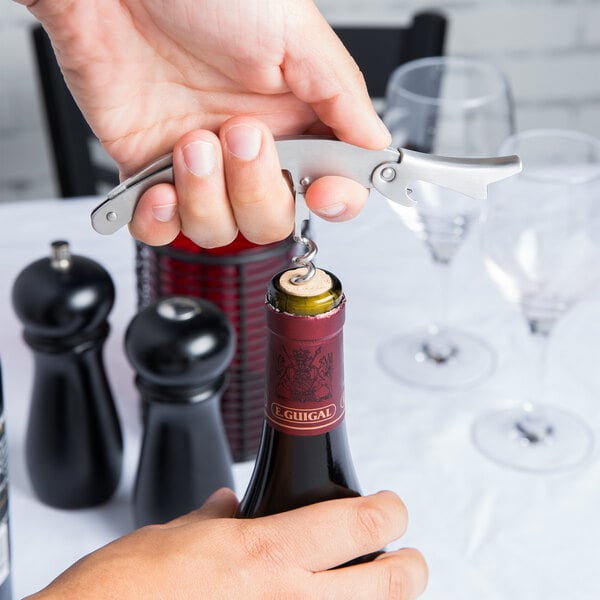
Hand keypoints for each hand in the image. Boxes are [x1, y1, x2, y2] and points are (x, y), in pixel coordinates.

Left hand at [20, 0, 390, 246]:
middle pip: (272, 219)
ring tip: (190, 141)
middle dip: (256, 190)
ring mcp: (202, 166)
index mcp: (293, 117)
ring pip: (220, 230)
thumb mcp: (294, 31)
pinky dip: (162, 222)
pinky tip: (160, 188)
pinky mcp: (150, 171)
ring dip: (205, 196)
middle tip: (239, 133)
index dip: (333, 201)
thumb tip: (376, 145)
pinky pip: (162, 230)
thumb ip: (342, 96)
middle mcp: (249, 148)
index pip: (331, 184)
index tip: (322, 192)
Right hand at [27, 488, 426, 598]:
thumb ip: (212, 522)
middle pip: (390, 585)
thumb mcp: (170, 537)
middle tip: (408, 558)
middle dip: (410, 567)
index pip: (358, 522)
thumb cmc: (122, 593)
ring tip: (373, 591)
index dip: (388, 510)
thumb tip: (229, 507)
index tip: (391, 507)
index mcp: (264, 555)